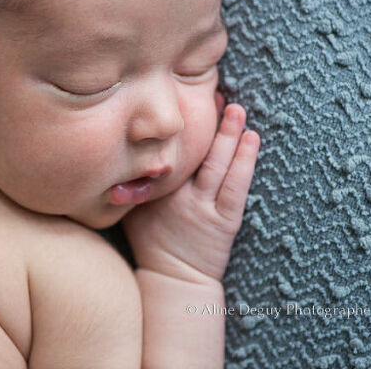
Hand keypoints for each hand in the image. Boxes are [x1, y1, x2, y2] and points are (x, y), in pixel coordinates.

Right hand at [121, 102, 259, 283]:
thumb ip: (131, 184)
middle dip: (204, 121)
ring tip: (235, 108)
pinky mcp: (225, 220)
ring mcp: (202, 207)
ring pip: (216, 164)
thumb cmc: (151, 243)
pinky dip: (244, 161)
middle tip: (212, 92)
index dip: (175, 126)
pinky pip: (236, 186)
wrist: (174, 279)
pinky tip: (250, 138)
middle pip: (193, 152)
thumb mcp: (131, 210)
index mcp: (154, 190)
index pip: (165, 151)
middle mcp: (178, 195)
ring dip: (227, 134)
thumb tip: (120, 153)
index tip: (181, 99)